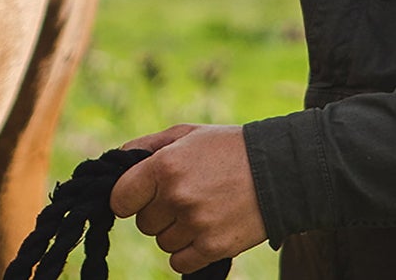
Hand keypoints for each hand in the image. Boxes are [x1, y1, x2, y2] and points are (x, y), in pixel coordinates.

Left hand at [110, 124, 265, 274]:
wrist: (277, 170)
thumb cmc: (226, 148)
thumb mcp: (186, 134)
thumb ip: (147, 146)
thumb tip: (118, 159)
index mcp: (165, 165)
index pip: (121, 199)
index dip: (127, 199)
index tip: (138, 197)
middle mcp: (177, 196)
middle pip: (143, 223)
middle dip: (157, 212)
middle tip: (182, 196)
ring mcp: (196, 224)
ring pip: (162, 243)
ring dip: (175, 231)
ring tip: (200, 209)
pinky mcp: (214, 247)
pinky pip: (179, 262)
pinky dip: (187, 251)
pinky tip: (203, 230)